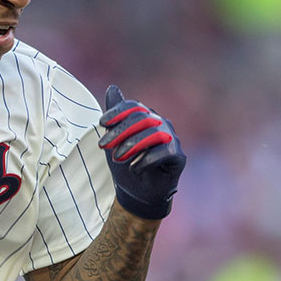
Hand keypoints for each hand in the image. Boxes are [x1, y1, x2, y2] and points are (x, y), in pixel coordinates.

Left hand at [98, 84, 186, 219]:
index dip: (117, 112)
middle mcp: (161, 124)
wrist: (136, 193)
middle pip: (141, 118)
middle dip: (120, 131)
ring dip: (132, 145)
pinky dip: (146, 159)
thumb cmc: (125, 164)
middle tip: (104, 145)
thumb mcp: (114, 140)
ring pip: (153, 133)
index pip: (133, 107)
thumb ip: (114, 116)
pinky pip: (165, 151)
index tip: (101, 123)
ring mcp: (171, 139)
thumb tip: (112, 87)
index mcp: (146, 117)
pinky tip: (134, 168)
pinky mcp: (178, 156)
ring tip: (118, 158)